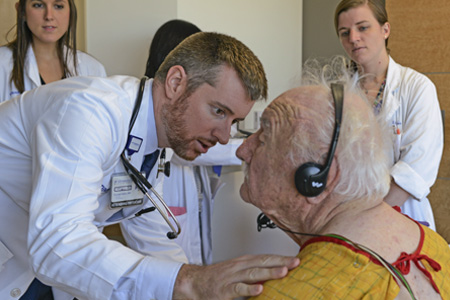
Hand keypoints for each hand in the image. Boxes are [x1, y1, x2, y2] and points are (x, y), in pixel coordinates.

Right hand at [172, 254, 299, 298]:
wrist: (194, 282)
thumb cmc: (218, 278)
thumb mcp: (237, 272)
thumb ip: (254, 273)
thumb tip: (273, 276)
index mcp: (244, 262)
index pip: (265, 258)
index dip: (281, 258)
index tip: (296, 259)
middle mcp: (239, 267)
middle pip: (262, 262)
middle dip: (280, 262)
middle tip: (296, 262)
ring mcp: (232, 278)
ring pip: (253, 273)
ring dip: (269, 272)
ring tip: (283, 272)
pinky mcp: (225, 290)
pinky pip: (238, 289)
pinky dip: (249, 288)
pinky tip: (259, 289)